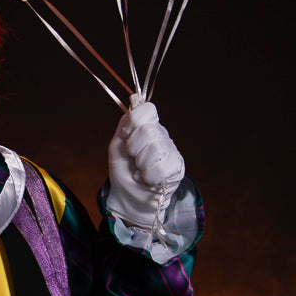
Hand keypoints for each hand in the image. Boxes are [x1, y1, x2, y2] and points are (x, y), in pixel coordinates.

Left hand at [107, 94, 184, 232]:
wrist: (127, 196)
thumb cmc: (123, 169)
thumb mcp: (117, 144)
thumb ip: (126, 123)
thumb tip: (136, 99)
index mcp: (147, 125)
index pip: (147, 110)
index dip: (134, 123)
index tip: (127, 137)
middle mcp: (161, 134)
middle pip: (148, 130)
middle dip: (134, 148)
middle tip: (133, 158)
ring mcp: (171, 150)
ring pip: (155, 149)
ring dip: (141, 164)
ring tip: (140, 170)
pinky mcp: (177, 168)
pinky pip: (162, 168)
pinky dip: (149, 177)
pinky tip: (148, 179)